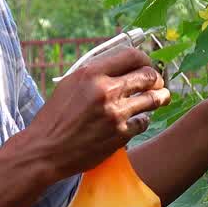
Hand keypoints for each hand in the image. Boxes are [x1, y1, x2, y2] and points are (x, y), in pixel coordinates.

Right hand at [21, 47, 170, 178]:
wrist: (45, 150)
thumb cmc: (55, 117)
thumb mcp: (70, 84)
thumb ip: (96, 73)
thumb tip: (122, 65)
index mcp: (91, 74)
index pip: (131, 56)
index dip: (144, 59)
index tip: (147, 64)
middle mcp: (106, 90)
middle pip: (148, 75)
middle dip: (157, 78)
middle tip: (157, 83)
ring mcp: (115, 113)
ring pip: (153, 99)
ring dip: (160, 97)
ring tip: (162, 97)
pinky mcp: (120, 135)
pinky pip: (143, 122)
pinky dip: (142, 120)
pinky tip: (138, 119)